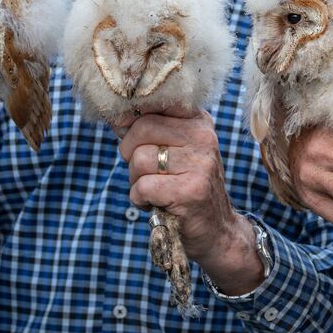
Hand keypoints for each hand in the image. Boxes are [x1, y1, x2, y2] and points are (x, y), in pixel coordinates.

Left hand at [117, 108, 264, 294]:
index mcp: (198, 121)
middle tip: (143, 172)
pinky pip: (143, 186)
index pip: (156, 102)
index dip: (132, 117)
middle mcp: (204, 137)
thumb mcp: (176, 150)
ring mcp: (200, 164)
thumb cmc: (186, 186)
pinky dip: (139, 199)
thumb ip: (150, 130)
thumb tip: (115, 116)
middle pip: (142, 128)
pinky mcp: (191, 190)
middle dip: (130, 153)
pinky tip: (155, 203)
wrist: (216, 230)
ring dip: (136, 180)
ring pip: (139, 159)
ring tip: (154, 190)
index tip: (125, 131)